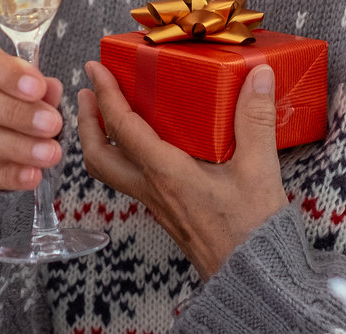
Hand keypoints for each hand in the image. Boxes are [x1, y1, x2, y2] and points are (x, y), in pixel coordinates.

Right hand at [0, 40, 63, 191]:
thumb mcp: (17, 85)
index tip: (39, 88)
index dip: (8, 74)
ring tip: (48, 153)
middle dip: (14, 112)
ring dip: (14, 146)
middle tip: (51, 124)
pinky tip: (31, 175)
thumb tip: (52, 89)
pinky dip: (3, 174)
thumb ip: (36, 87)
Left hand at [78, 59, 287, 280]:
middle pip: (98, 156)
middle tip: (88, 93)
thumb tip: (257, 76)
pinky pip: (130, 182)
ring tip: (104, 116)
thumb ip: (255, 118)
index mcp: (167, 173)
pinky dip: (122, 158)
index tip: (95, 69)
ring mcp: (156, 204)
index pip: (123, 128)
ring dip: (100, 141)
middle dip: (86, 122)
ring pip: (110, 172)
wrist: (255, 276)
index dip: (105, 94)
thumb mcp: (259, 167)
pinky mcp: (166, 213)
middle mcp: (153, 189)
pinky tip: (141, 147)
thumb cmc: (253, 228)